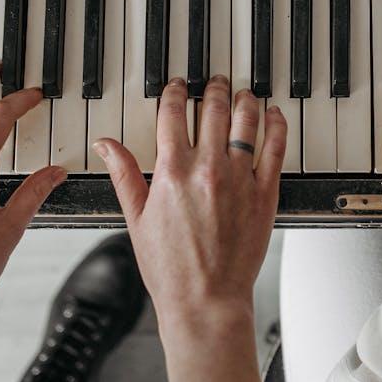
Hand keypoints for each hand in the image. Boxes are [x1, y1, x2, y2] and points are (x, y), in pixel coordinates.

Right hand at [95, 76, 284, 329]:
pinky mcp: (264, 193)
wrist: (205, 300)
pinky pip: (275, 148)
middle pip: (213, 109)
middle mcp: (207, 169)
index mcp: (172, 172)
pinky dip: (276, 126)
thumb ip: (124, 174)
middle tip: (215, 81)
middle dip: (213, 89)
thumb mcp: (136, 219)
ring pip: (246, 122)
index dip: (175, 93)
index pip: (173, 113)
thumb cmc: (170, 268)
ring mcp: (239, 179)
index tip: (177, 86)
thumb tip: (105, 144)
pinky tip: (273, 115)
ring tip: (242, 92)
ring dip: (244, 100)